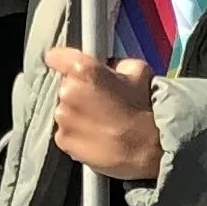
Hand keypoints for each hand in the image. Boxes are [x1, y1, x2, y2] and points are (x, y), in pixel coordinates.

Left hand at [45, 50, 162, 180]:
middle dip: (78, 91)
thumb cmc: (145, 108)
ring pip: (64, 110)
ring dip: (76, 114)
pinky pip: (65, 132)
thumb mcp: (138, 71)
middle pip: (64, 86)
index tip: (68, 67)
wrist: (150, 148)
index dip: (62, 61)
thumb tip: (108, 67)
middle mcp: (68, 92)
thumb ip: (116, 64)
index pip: (56, 57)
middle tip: (99, 101)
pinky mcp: (63, 140)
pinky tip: (95, 136)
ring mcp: (63, 118)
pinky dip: (76, 133)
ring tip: (99, 122)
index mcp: (84, 71)